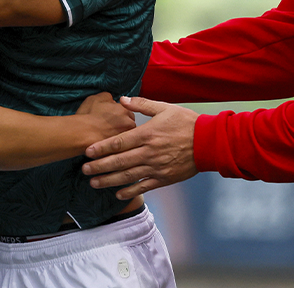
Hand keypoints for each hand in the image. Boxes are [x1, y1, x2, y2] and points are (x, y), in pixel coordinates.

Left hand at [81, 96, 198, 200]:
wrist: (209, 142)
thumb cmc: (186, 122)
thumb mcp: (164, 108)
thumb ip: (141, 104)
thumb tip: (122, 99)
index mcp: (147, 134)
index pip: (119, 142)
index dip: (101, 148)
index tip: (87, 152)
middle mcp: (149, 152)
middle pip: (119, 161)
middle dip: (100, 166)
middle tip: (84, 170)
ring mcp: (156, 167)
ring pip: (128, 176)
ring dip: (109, 180)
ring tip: (94, 183)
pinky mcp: (165, 178)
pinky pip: (144, 186)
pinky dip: (130, 191)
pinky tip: (118, 194)